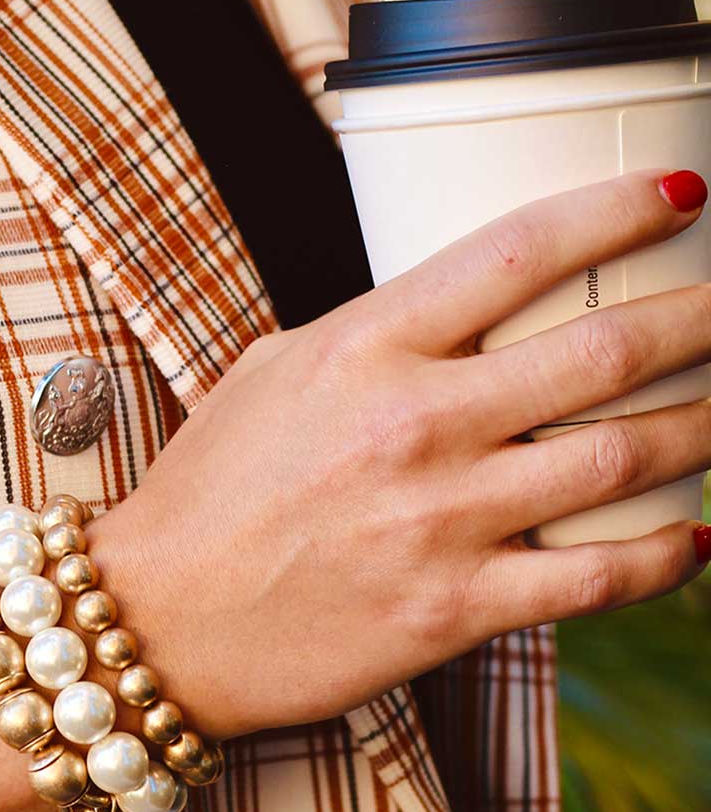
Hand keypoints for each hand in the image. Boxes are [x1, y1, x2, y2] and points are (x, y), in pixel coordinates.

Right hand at [89, 169, 710, 740]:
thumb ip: (368, 339)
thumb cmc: (206, 494)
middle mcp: (414, 424)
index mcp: (362, 348)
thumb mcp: (270, 376)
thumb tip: (457, 320)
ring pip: (625, 457)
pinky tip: (700, 535)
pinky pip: (599, 578)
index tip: (682, 190)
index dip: (621, 208)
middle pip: (604, 349)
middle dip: (702, 315)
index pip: (519, 250)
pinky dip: (671, 554)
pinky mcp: (453, 610)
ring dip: (708, 425)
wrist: (156, 620)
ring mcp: (440, 520)